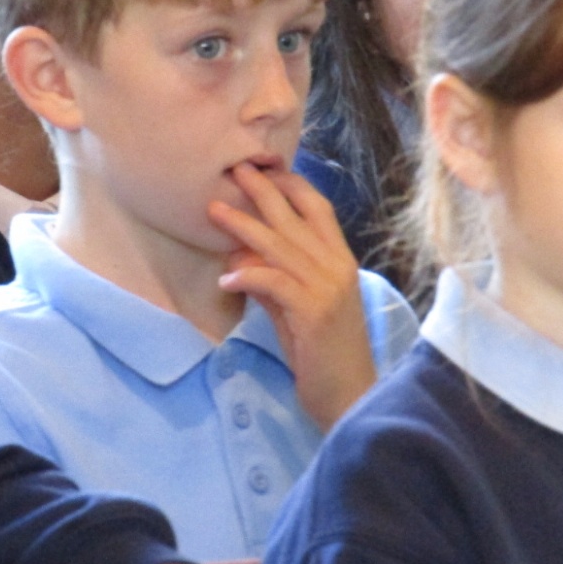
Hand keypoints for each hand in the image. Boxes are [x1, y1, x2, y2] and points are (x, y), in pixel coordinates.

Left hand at [208, 163, 374, 428]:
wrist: (348, 394)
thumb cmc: (321, 353)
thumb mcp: (294, 309)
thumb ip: (274, 280)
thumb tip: (240, 256)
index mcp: (340, 260)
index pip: (318, 209)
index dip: (291, 186)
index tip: (263, 169)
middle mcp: (337, 267)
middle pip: (295, 218)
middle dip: (262, 191)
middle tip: (234, 170)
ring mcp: (328, 288)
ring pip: (281, 246)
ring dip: (244, 226)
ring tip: (214, 211)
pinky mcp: (314, 313)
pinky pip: (275, 283)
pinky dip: (249, 275)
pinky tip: (225, 279)